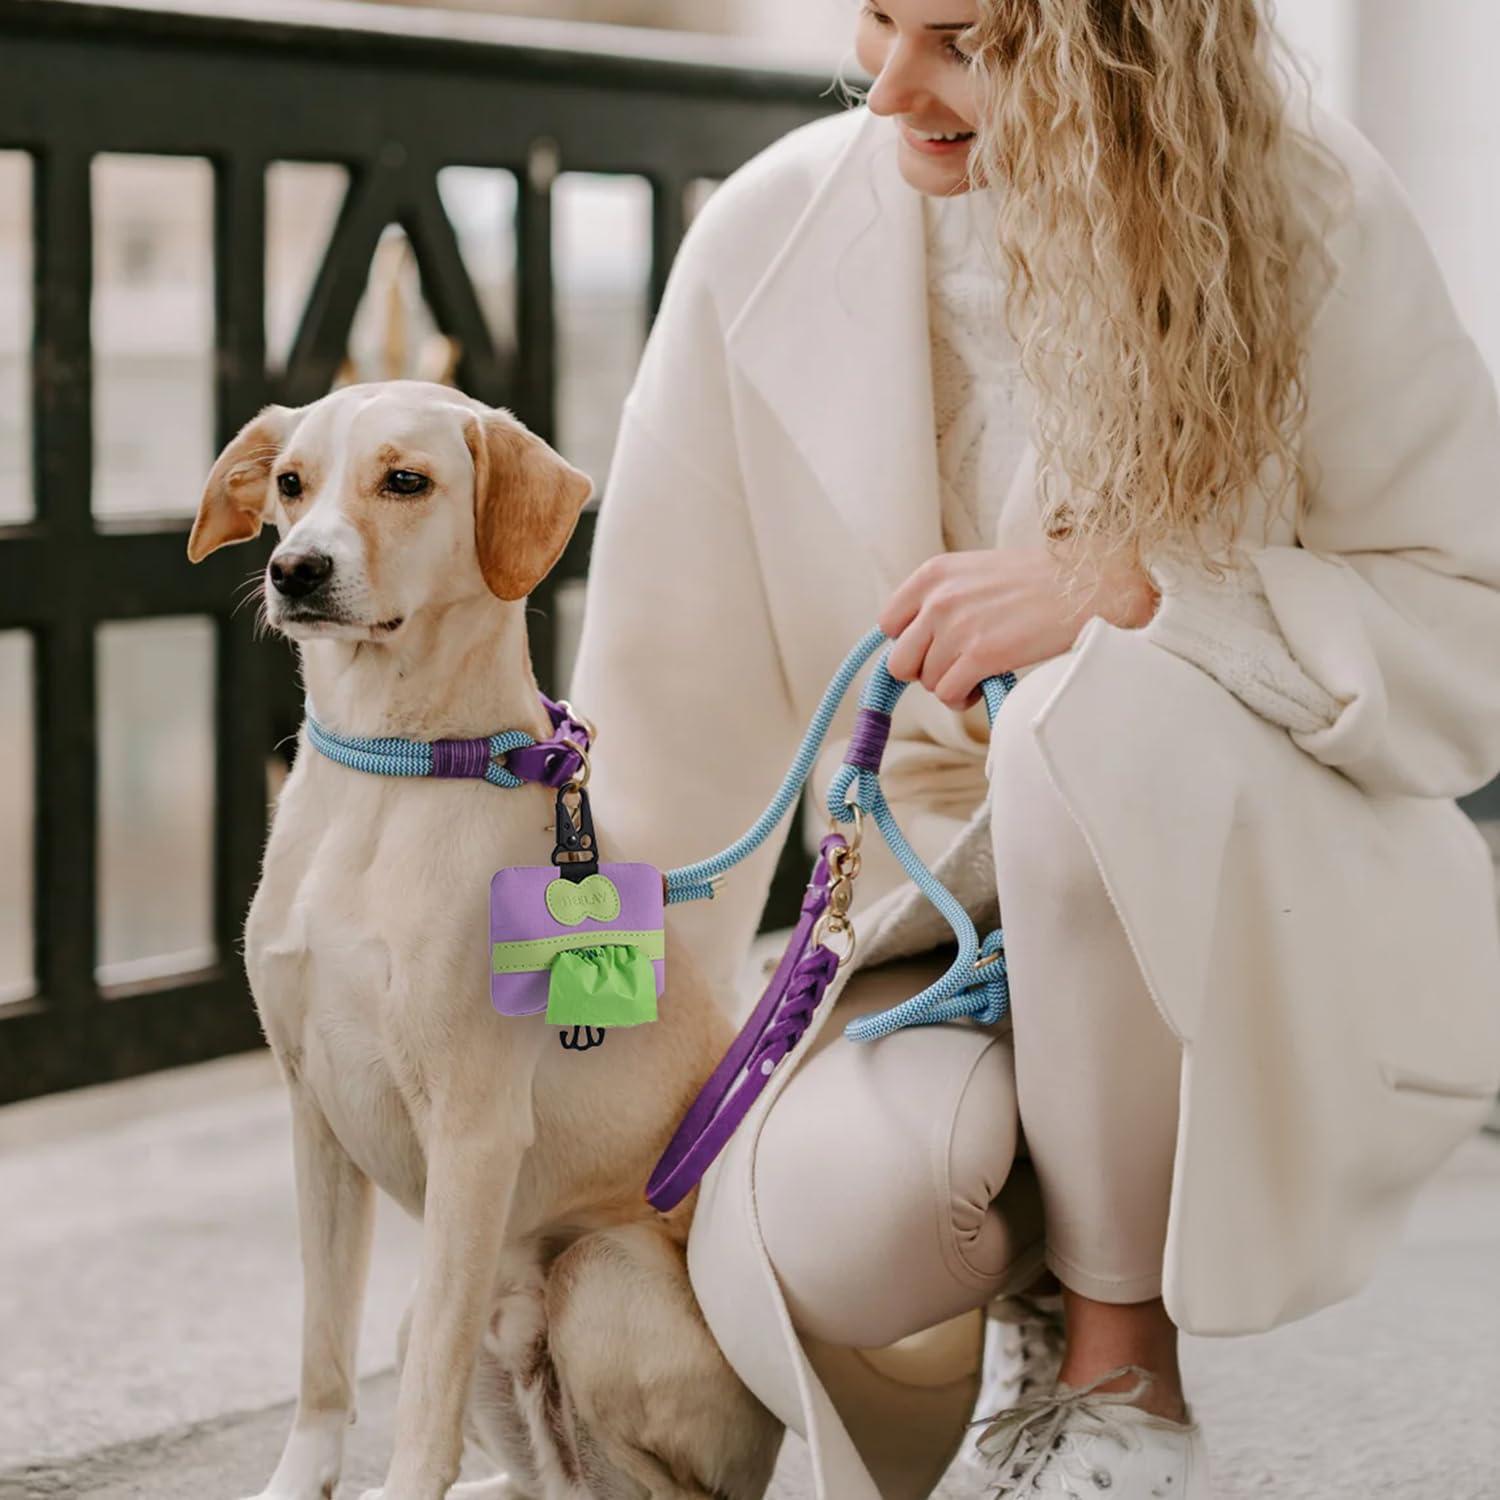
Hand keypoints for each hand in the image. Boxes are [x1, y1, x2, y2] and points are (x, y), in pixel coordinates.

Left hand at [879, 545, 1159, 710]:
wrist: (1090, 584)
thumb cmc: (1039, 582)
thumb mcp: (976, 573)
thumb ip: (942, 598)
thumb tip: (915, 642)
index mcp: (933, 574)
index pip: (888, 625)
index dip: (911, 643)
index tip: (936, 647)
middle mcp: (938, 598)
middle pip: (900, 661)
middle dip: (926, 671)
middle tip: (958, 666)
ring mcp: (957, 626)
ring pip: (927, 682)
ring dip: (951, 686)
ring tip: (980, 672)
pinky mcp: (981, 655)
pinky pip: (949, 695)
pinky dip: (964, 698)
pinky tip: (984, 685)